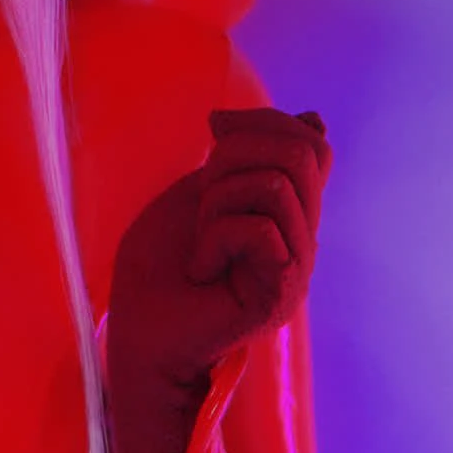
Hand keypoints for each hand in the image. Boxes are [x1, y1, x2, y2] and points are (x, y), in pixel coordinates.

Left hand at [107, 107, 330, 452]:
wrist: (138, 335)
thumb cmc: (157, 271)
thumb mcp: (199, 194)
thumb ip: (247, 160)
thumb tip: (314, 117)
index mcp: (285, 213)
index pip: (311, 145)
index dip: (266, 122)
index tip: (215, 129)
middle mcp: (300, 237)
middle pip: (300, 155)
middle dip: (234, 157)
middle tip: (201, 203)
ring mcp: (296, 266)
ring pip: (275, 187)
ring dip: (218, 203)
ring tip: (201, 245)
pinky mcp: (282, 292)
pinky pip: (260, 230)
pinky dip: (215, 239)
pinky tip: (202, 272)